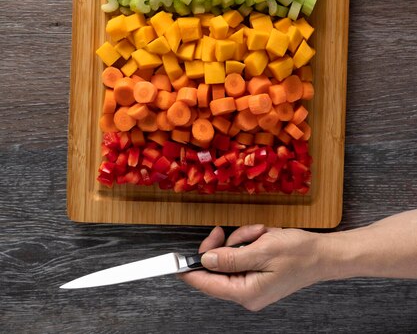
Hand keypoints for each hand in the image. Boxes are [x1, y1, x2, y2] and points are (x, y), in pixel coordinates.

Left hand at [178, 224, 326, 310]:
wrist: (322, 254)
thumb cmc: (298, 253)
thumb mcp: (262, 250)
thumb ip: (231, 257)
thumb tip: (206, 259)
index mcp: (246, 292)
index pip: (207, 284)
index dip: (189, 271)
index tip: (174, 263)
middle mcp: (246, 292)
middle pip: (217, 267)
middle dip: (227, 244)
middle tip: (230, 232)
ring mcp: (251, 284)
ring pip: (229, 256)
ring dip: (241, 239)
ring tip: (260, 234)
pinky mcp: (256, 274)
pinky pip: (241, 255)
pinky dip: (249, 242)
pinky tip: (263, 237)